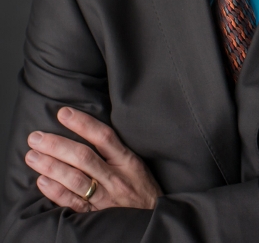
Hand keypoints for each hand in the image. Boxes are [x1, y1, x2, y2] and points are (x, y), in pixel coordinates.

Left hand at [25, 107, 162, 212]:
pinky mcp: (96, 216)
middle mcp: (115, 178)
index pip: (103, 136)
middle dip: (57, 145)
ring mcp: (105, 198)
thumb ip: (115, 150)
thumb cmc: (142, 188)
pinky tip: (42, 181)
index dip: (82, 123)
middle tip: (36, 137)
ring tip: (32, 156)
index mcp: (127, 161)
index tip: (63, 113)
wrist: (153, 218)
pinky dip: (56, 192)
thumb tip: (87, 130)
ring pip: (75, 180)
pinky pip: (73, 203)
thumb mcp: (136, 164)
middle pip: (84, 157)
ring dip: (51, 166)